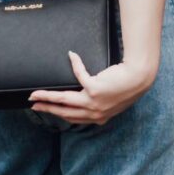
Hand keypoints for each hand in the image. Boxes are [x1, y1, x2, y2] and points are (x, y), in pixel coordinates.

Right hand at [29, 53, 155, 125]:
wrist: (140, 78)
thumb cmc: (128, 86)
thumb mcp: (113, 102)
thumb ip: (100, 105)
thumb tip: (88, 104)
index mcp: (98, 118)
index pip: (72, 119)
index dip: (57, 115)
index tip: (47, 111)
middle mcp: (94, 113)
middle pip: (63, 112)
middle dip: (46, 108)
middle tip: (33, 105)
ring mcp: (93, 102)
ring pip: (64, 100)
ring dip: (47, 96)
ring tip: (36, 93)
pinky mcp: (94, 88)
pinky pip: (79, 75)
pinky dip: (75, 64)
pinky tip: (72, 55)